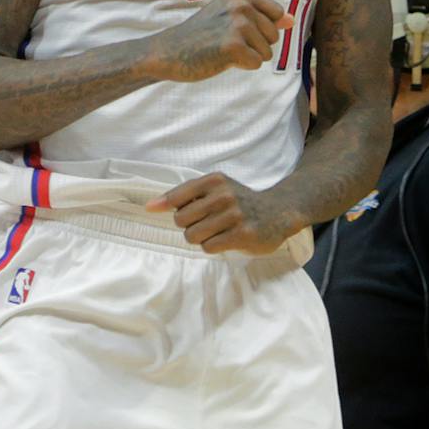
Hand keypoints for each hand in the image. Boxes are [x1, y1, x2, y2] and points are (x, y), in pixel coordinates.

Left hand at [147, 173, 293, 255]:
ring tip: (216, 231)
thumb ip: (183, 195)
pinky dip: (212, 246)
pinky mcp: (243, 235)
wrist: (279, 212)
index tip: (170, 212)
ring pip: (192, 236)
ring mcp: (234, 215)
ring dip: (200, 238)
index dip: (170, 209)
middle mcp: (224, 195)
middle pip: (180, 220)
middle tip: (206, 223)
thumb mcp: (214, 189)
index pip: (175, 198)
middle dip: (189, 225)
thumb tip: (149, 207)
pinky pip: (208, 247)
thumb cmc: (239, 201)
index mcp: (214, 181)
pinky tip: (226, 239)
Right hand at [148, 0, 290, 82]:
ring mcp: (237, 25)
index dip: (262, 28)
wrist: (169, 52)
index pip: (278, 14)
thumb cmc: (201, 36)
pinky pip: (256, 63)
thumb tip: (292, 20)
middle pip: (274, 35)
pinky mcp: (233, 47)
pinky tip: (221, 59)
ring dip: (247, 56)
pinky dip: (241, 66)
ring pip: (267, 52)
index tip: (236, 29)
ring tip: (222, 49)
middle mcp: (241, 6)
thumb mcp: (231, 18)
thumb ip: (263, 17)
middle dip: (255, 45)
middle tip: (225, 42)